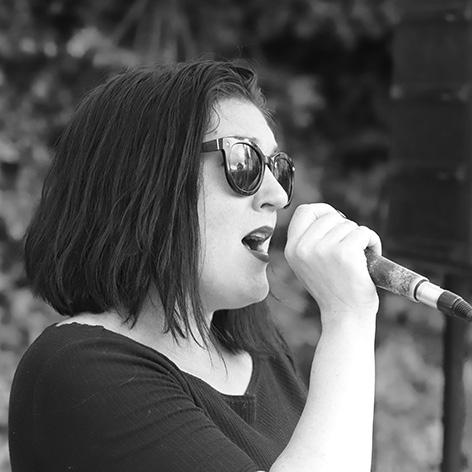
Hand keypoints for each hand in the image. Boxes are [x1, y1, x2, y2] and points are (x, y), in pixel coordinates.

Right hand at [284, 203, 380, 320]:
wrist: (345, 316)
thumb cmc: (333, 290)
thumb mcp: (310, 264)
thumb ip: (311, 241)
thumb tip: (328, 215)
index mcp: (292, 249)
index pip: (304, 211)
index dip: (322, 211)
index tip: (335, 220)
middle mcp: (303, 248)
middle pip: (329, 216)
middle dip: (345, 227)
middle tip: (351, 246)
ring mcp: (323, 250)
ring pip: (348, 224)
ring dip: (360, 236)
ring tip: (360, 257)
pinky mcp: (345, 253)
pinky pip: (363, 232)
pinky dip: (372, 241)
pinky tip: (371, 256)